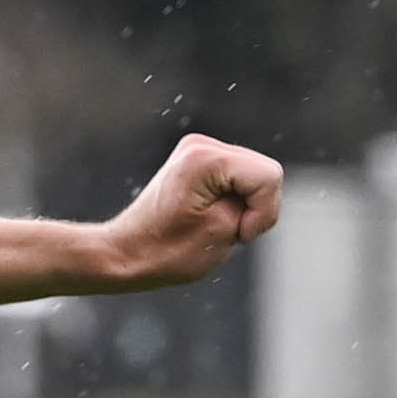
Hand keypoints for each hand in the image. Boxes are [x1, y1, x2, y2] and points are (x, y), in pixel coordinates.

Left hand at [101, 134, 283, 289]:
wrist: (126, 253)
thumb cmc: (169, 251)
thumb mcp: (226, 230)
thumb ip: (255, 203)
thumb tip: (261, 185)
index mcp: (205, 158)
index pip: (270, 177)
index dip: (263, 212)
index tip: (236, 233)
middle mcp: (201, 145)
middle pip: (265, 172)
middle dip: (255, 206)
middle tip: (223, 230)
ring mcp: (197, 149)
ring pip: (255, 175)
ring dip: (244, 204)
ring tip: (212, 222)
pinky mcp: (197, 159)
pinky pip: (239, 177)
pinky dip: (234, 199)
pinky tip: (209, 213)